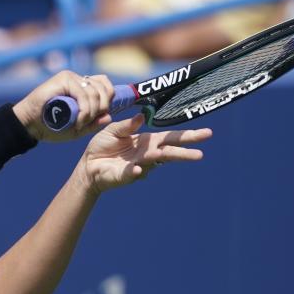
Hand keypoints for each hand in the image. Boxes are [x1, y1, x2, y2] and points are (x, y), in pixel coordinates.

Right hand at [13, 71, 115, 142]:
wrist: (29, 124)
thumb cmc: (50, 127)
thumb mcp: (76, 129)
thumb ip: (92, 124)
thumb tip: (109, 116)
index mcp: (81, 87)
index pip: (104, 84)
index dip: (109, 97)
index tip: (103, 113)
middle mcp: (77, 79)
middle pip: (103, 88)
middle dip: (103, 108)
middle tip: (89, 122)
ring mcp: (70, 78)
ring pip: (95, 93)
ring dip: (91, 112)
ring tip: (80, 124)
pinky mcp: (63, 79)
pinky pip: (83, 94)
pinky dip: (84, 110)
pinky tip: (78, 120)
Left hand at [78, 114, 211, 194]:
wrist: (88, 165)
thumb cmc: (103, 146)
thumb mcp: (113, 130)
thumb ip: (127, 125)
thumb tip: (141, 117)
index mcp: (147, 141)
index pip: (170, 138)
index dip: (187, 136)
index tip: (206, 134)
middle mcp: (146, 155)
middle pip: (169, 152)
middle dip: (184, 153)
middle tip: (200, 154)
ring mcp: (138, 166)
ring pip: (152, 162)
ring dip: (159, 157)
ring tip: (165, 153)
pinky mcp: (124, 175)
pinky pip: (130, 173)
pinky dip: (134, 171)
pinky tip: (136, 168)